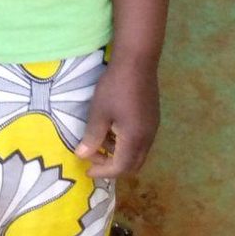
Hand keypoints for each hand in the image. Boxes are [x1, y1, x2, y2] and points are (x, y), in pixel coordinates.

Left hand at [76, 58, 159, 179]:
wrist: (137, 63)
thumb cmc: (115, 87)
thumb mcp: (99, 112)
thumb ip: (92, 136)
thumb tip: (82, 156)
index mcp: (135, 139)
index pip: (120, 167)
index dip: (103, 172)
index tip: (87, 170)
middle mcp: (148, 139)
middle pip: (132, 165)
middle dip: (112, 167)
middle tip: (92, 158)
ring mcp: (152, 129)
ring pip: (137, 154)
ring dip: (118, 155)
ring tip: (98, 142)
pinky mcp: (152, 120)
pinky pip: (140, 142)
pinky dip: (125, 144)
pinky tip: (111, 131)